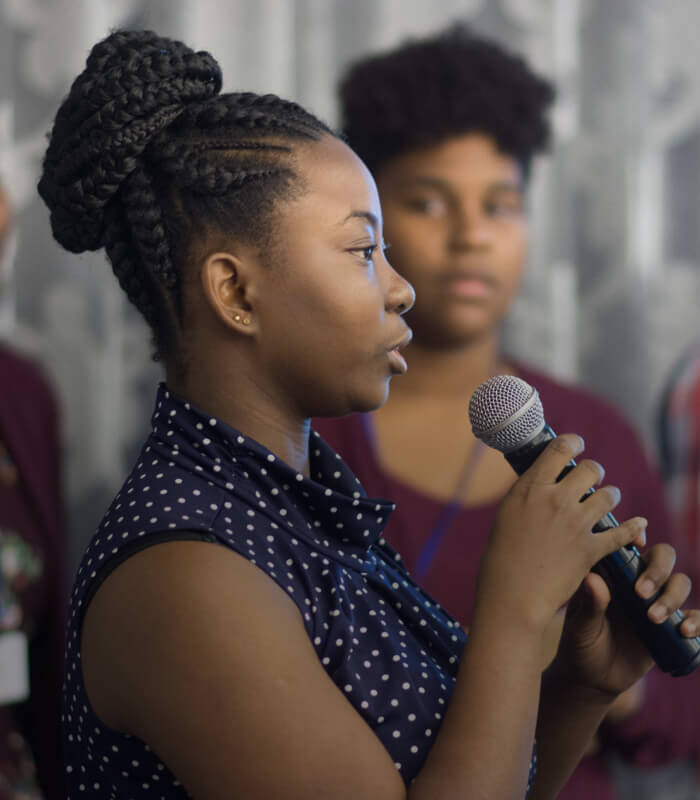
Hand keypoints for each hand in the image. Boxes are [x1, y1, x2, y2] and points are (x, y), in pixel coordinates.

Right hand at [476, 434, 647, 633]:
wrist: (512, 595)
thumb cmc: (501, 557)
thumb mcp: (507, 514)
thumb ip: (528, 494)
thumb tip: (543, 479)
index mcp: (530, 488)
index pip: (560, 449)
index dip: (573, 443)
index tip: (577, 446)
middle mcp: (555, 499)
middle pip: (591, 469)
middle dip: (594, 473)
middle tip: (590, 481)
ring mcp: (575, 524)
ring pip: (609, 495)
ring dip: (608, 498)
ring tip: (604, 504)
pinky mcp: (591, 549)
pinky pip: (622, 532)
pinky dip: (633, 528)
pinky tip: (638, 524)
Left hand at [554, 541, 699, 696]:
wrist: (593, 679)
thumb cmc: (580, 644)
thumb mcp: (581, 626)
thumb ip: (589, 604)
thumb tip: (593, 579)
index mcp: (613, 572)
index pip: (629, 544)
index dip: (636, 536)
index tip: (637, 543)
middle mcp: (638, 581)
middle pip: (662, 557)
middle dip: (657, 570)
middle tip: (640, 593)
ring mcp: (657, 602)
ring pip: (680, 582)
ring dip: (672, 596)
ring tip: (653, 618)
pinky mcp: (672, 626)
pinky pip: (695, 616)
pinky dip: (697, 620)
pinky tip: (685, 631)